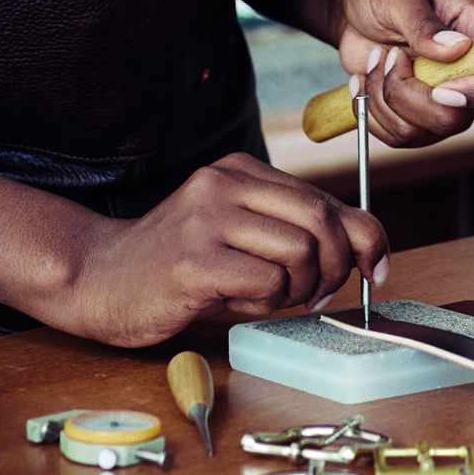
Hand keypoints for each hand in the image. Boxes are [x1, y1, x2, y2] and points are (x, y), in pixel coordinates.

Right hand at [56, 154, 386, 345]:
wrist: (97, 278)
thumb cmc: (175, 263)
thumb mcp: (236, 232)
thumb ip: (290, 231)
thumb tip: (366, 250)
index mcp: (240, 171)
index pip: (327, 199)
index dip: (365, 237)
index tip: (375, 268)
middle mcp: (224, 183)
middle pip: (322, 222)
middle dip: (335, 268)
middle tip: (316, 294)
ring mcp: (207, 219)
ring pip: (300, 253)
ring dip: (295, 289)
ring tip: (263, 296)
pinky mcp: (193, 260)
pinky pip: (268, 283)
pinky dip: (265, 303)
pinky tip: (235, 303)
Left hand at [336, 0, 473, 147]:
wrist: (352, 4)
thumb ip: (425, 25)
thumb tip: (457, 48)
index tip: (438, 87)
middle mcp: (470, 69)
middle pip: (459, 117)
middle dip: (411, 96)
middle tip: (390, 57)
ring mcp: (444, 95)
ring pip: (425, 131)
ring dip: (385, 99)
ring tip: (375, 61)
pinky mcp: (416, 111)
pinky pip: (399, 135)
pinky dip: (372, 112)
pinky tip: (365, 80)